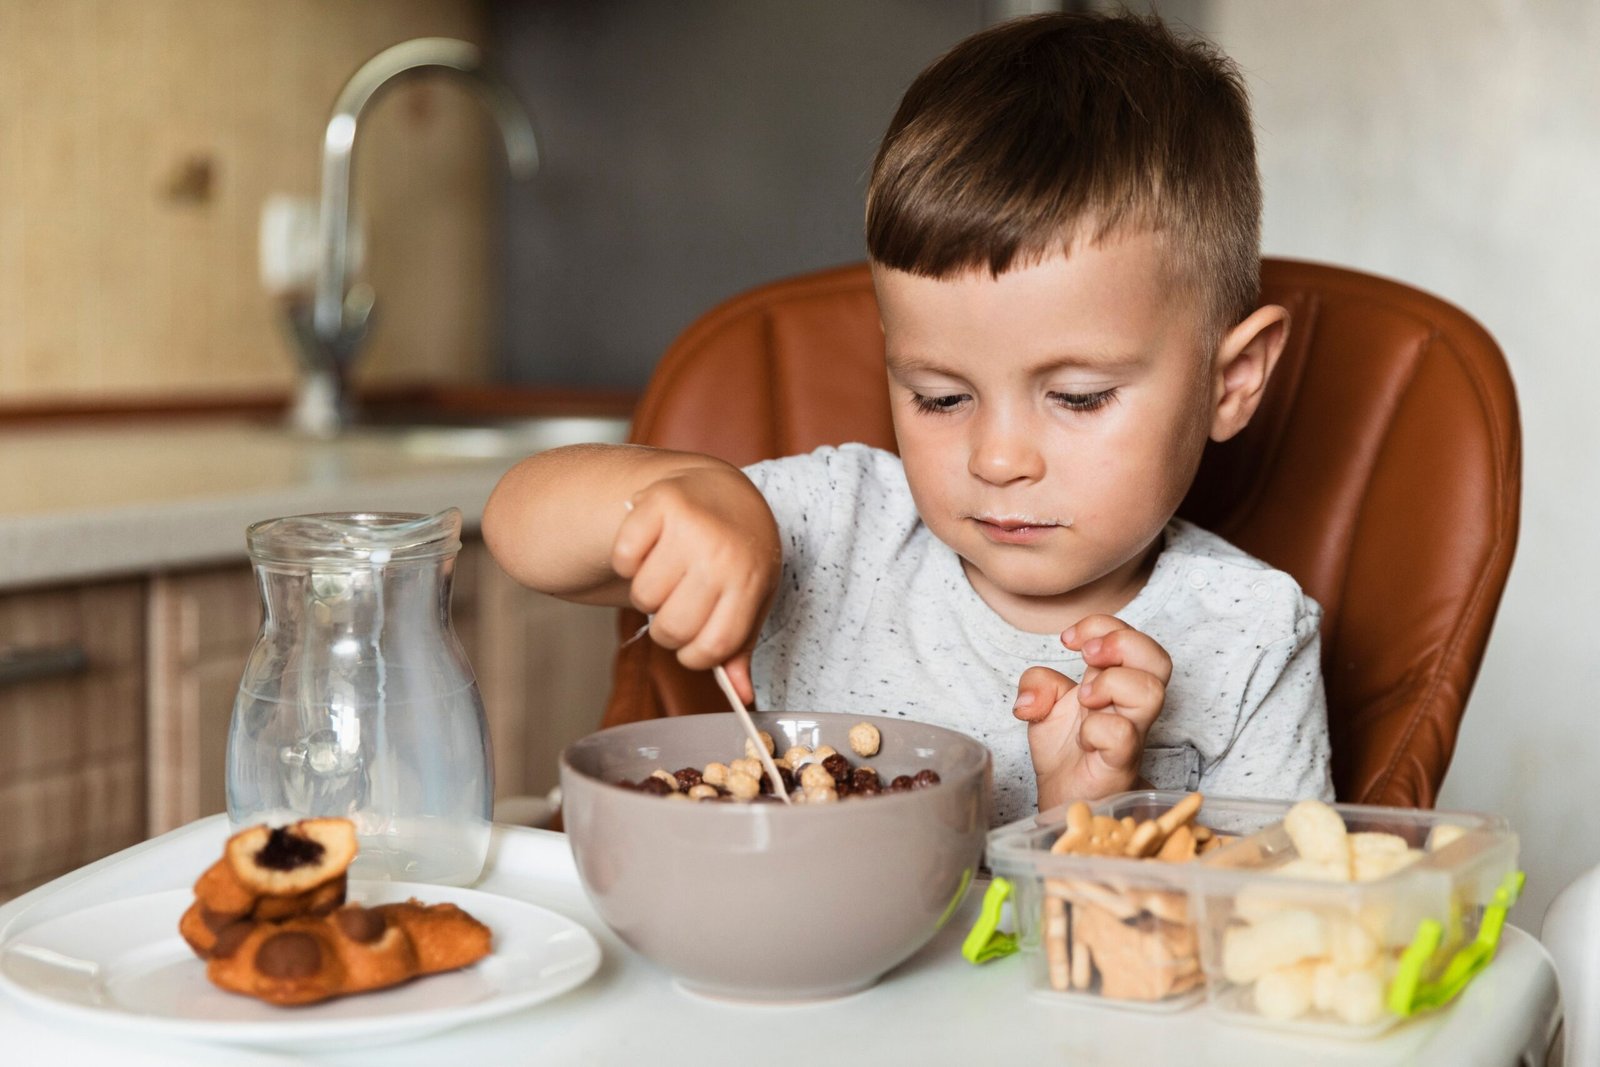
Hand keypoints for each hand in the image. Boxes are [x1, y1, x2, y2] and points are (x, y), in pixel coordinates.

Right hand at [611, 465, 779, 702]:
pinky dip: (629, 560)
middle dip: (668, 627)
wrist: (723, 489)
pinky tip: (651, 547)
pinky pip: (624, 558)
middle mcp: (722, 553)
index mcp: (752, 580)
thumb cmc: (738, 553)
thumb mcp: (752, 596)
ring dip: (649, 593)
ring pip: (644, 597)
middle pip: (673, 628)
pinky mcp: (658, 504)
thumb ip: (741, 646)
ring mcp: (691, 526)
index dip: (695, 655)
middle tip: (678, 602)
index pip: (713, 647)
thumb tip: (742, 698)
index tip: (695, 640)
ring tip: (668, 571)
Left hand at [1012, 614, 1171, 808]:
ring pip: (1151, 692)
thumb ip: (1036, 685)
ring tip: (1085, 699)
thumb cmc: (1064, 748)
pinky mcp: (1122, 762)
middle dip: (1121, 642)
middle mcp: (1129, 703)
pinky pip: (1122, 735)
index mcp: (1113, 680)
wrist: (1065, 796)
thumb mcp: (1040, 705)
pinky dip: (1096, 730)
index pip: (1131, 636)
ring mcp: (1131, 732)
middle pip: (1159, 658)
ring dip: (1110, 683)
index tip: (1069, 640)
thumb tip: (1030, 698)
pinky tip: (1083, 739)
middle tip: (1087, 657)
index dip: (1102, 625)